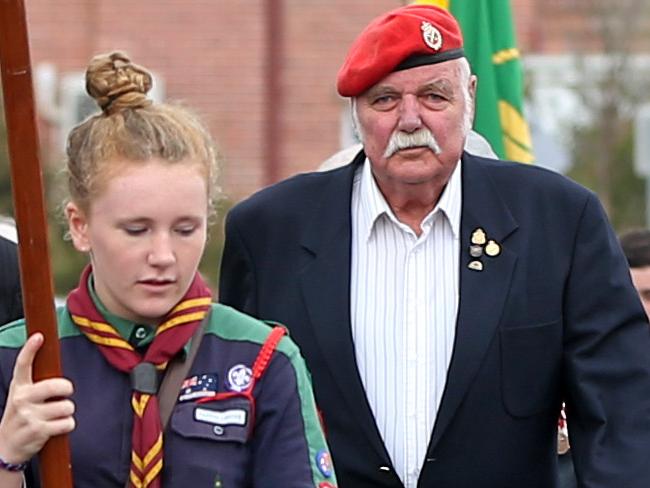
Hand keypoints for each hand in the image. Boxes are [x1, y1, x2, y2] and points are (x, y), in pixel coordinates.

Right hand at [0, 333, 74, 463]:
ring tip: (54, 416)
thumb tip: (53, 363)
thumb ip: (36, 383)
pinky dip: (66, 426)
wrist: (6, 447)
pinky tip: (55, 428)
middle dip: (67, 389)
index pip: (23, 365)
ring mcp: (29, 416)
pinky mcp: (38, 431)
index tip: (39, 337)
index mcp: (19, 388)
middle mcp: (22, 399)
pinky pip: (67, 423)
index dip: (31, 349)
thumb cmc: (22, 416)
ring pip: (67, 407)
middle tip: (65, 393)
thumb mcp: (21, 396)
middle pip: (57, 386)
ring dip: (66, 412)